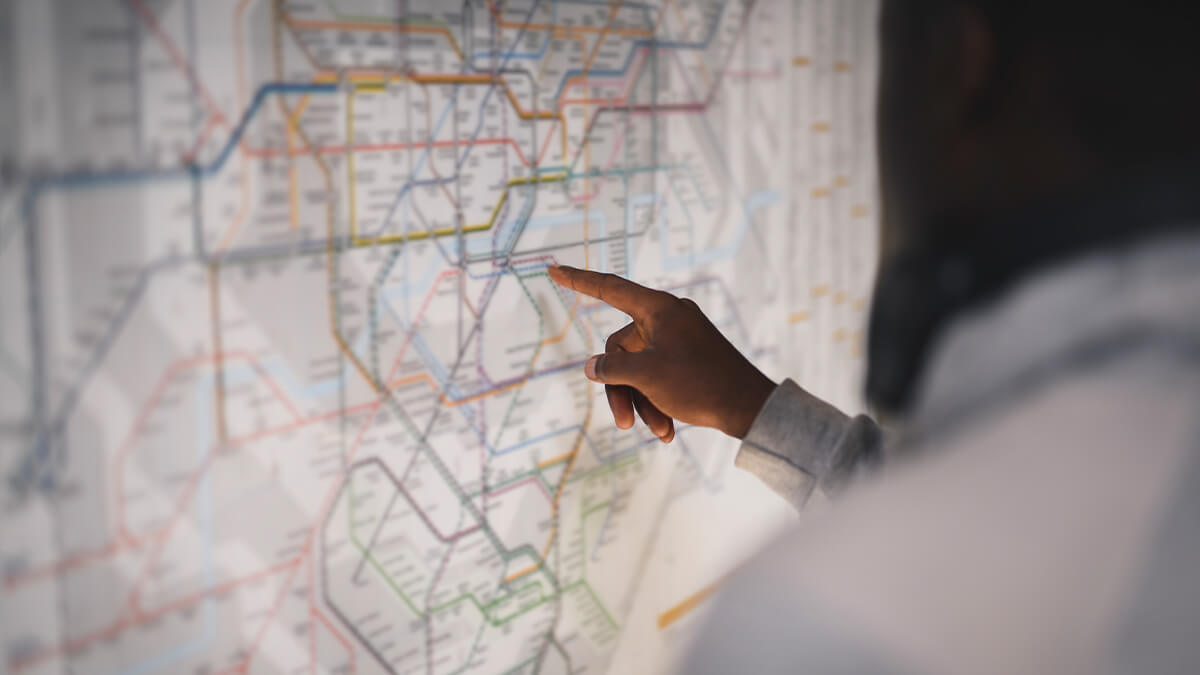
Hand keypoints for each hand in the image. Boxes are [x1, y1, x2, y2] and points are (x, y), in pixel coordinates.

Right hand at [548, 265, 776, 440]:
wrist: (749, 407)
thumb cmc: (700, 384)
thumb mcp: (646, 376)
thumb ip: (612, 367)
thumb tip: (593, 366)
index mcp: (658, 309)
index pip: (608, 288)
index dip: (578, 280)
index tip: (553, 269)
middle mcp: (667, 318)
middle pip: (621, 349)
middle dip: (622, 389)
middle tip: (623, 423)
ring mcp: (679, 338)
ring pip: (639, 369)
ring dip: (642, 402)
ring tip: (658, 432)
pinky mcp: (688, 358)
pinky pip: (658, 376)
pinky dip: (658, 401)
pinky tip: (667, 430)